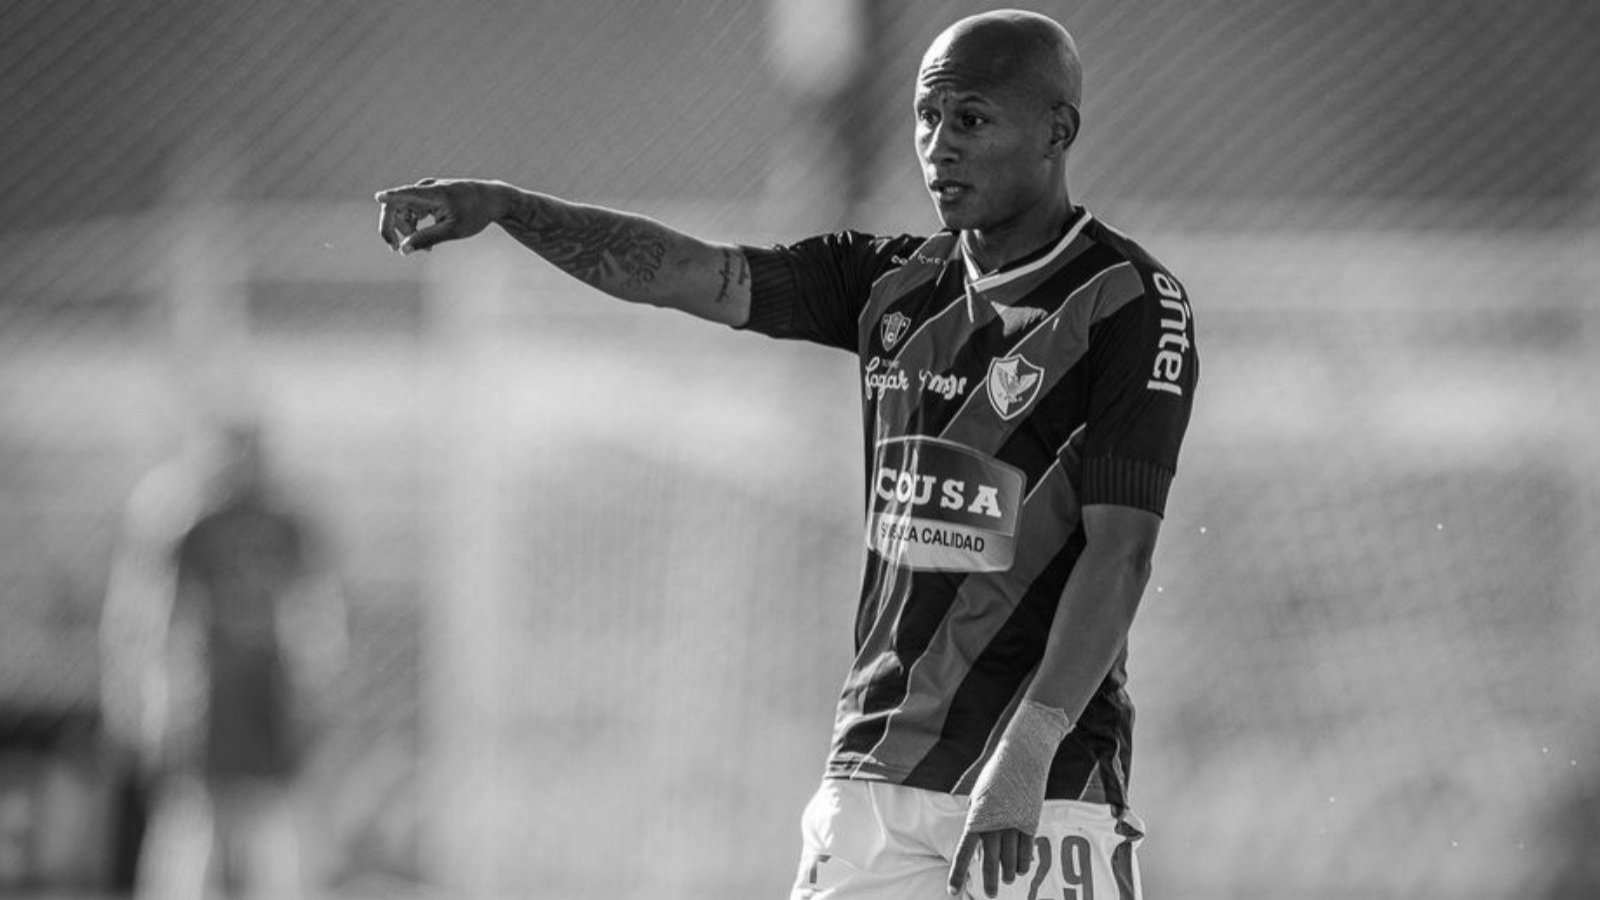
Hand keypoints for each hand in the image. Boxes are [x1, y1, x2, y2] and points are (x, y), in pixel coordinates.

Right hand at [375, 178, 506, 253]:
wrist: (493, 200)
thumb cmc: (476, 214)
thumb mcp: (453, 230)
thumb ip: (427, 239)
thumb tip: (403, 249)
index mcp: (433, 193)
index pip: (406, 193)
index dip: (389, 197)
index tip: (379, 197)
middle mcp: (426, 188)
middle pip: (396, 206)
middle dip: (394, 228)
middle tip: (397, 248)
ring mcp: (426, 191)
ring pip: (403, 210)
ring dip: (408, 230)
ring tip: (427, 250)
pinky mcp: (428, 196)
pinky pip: (411, 210)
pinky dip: (415, 226)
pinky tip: (428, 244)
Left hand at [946, 699, 1072, 896]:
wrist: (1022, 755)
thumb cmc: (995, 771)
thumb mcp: (978, 792)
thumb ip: (977, 815)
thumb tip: (976, 835)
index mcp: (976, 817)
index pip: (964, 852)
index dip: (958, 874)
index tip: (953, 891)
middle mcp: (994, 824)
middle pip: (990, 862)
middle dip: (989, 882)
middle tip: (990, 894)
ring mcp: (1014, 824)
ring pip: (1010, 859)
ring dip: (1008, 873)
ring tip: (1006, 880)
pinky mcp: (1031, 822)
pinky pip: (1027, 850)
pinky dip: (1024, 862)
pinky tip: (1021, 869)